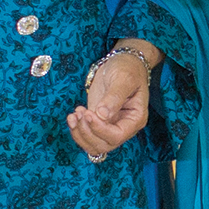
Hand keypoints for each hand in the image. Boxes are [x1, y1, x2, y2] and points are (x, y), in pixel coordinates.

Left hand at [66, 44, 154, 158]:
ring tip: (74, 114)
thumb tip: (102, 115)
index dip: (100, 129)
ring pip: (93, 145)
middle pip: (103, 145)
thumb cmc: (128, 69)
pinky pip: (86, 135)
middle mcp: (123, 127)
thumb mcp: (123, 79)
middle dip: (87, 132)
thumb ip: (114, 97)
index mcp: (135, 119)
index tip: (88, 114)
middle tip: (79, 113)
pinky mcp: (98, 122)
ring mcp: (110, 126)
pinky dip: (76, 130)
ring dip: (79, 134)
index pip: (116, 136)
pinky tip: (73, 115)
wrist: (122, 63)